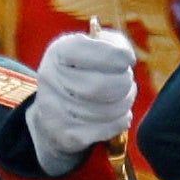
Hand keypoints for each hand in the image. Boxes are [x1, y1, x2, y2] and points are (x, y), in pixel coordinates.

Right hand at [25, 25, 141, 166]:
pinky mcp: (67, 135)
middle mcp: (51, 79)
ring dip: (125, 102)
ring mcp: (56, 109)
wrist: (53, 113)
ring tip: (123, 97)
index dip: (119, 56)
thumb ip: (112, 44)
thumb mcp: (90, 48)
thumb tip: (126, 57)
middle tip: (126, 81)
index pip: (96, 52)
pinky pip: (107, 128)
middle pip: (102, 85)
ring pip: (108, 109)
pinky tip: (118, 115)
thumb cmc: (80, 72)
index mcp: (59, 52)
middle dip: (124, 83)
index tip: (127, 60)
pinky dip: (120, 121)